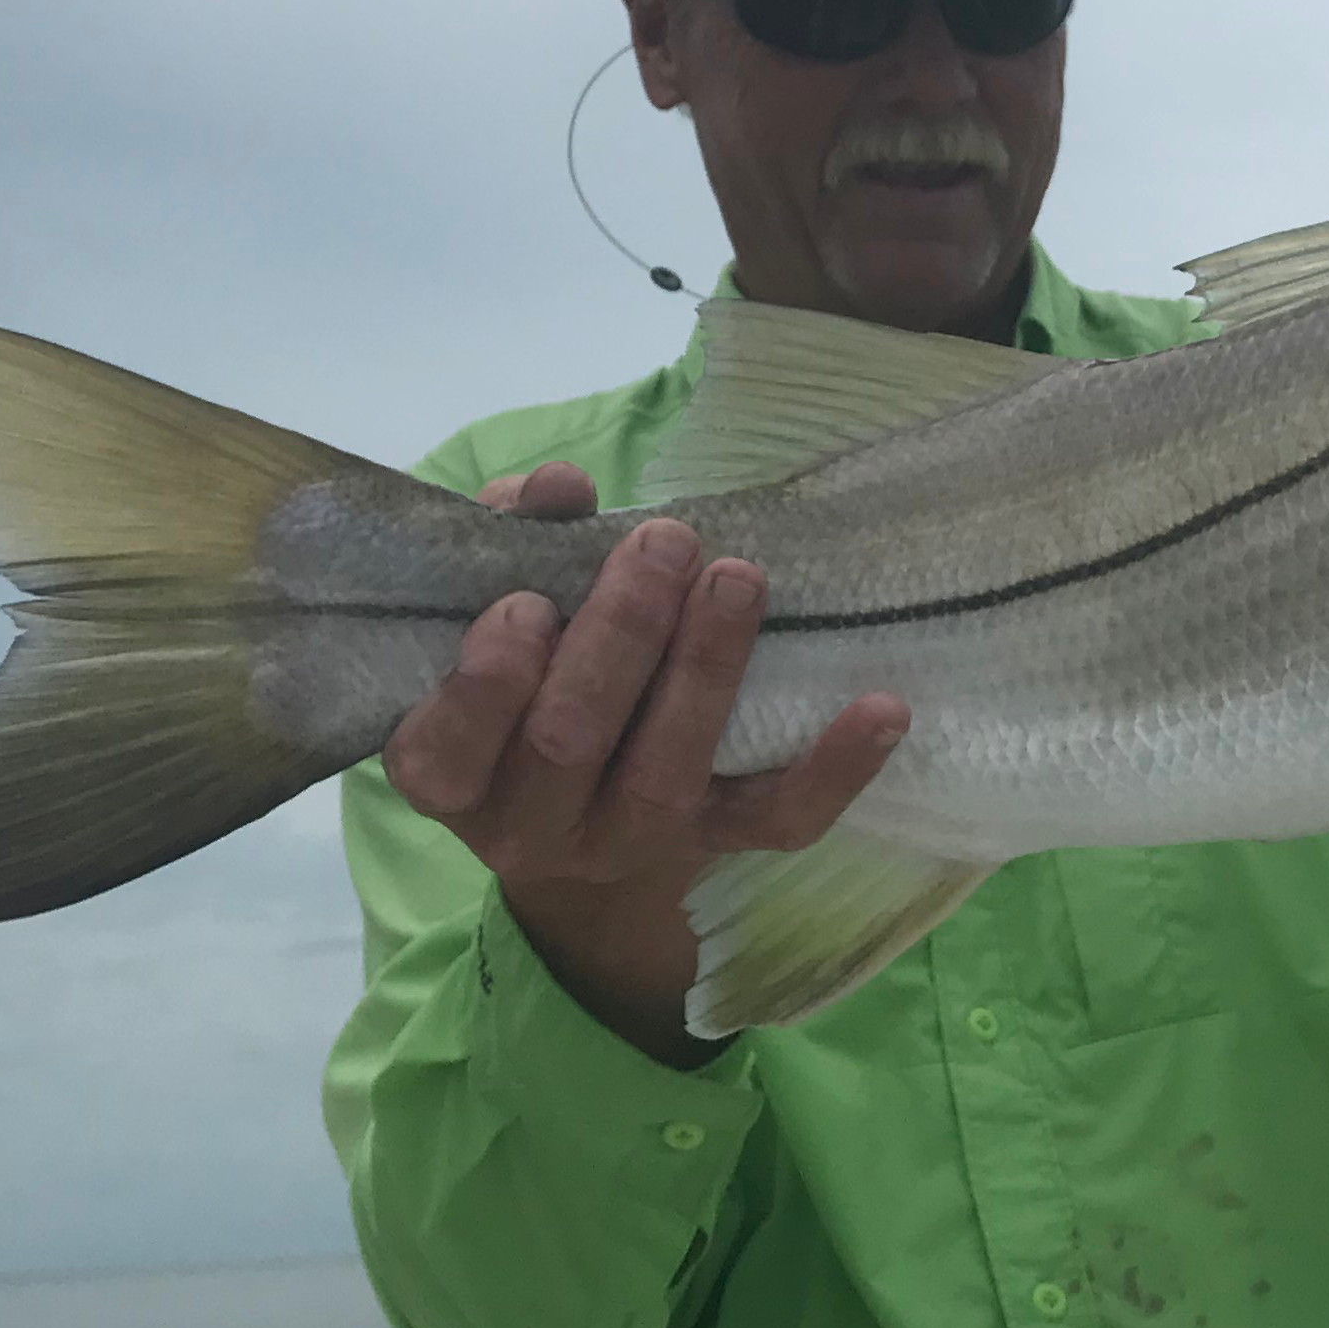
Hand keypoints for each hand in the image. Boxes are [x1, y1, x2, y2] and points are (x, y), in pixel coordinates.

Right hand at [381, 460, 907, 1061]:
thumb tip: (560, 484)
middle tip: (664, 542)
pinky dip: (834, 768)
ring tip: (736, 578)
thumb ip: (514, 536)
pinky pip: (779, 821)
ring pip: (666, 776)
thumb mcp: (495, 602)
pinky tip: (882, 707)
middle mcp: (530, 824)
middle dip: (619, 637)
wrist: (579, 808)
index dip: (485, 684)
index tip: (526, 604)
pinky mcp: (717, 843)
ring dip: (706, 670)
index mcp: (450, 774)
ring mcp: (629, 841)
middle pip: (567, 743)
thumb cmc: (526, 672)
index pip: (446, 749)